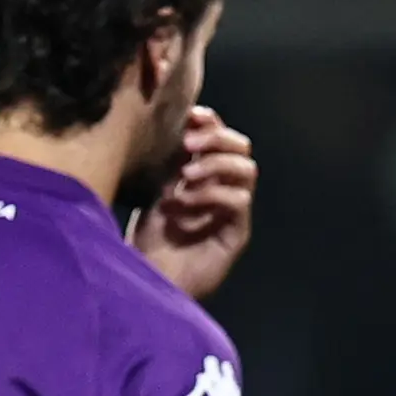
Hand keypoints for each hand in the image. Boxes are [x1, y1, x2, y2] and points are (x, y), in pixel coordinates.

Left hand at [131, 108, 254, 302]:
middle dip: (216, 139)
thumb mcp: (155, 189)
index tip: (190, 116)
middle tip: (187, 147)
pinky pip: (238, 200)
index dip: (209, 122)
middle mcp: (222, 187)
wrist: (148, 279)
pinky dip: (211, 194)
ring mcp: (231, 210)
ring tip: (186, 176)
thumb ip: (172, 160)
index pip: (219, 135)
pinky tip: (184, 202)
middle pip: (241, 147)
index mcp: (203, 172)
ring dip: (215, 165)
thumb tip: (181, 123)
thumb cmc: (148, 238)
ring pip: (246, 169)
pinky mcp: (236, 233)